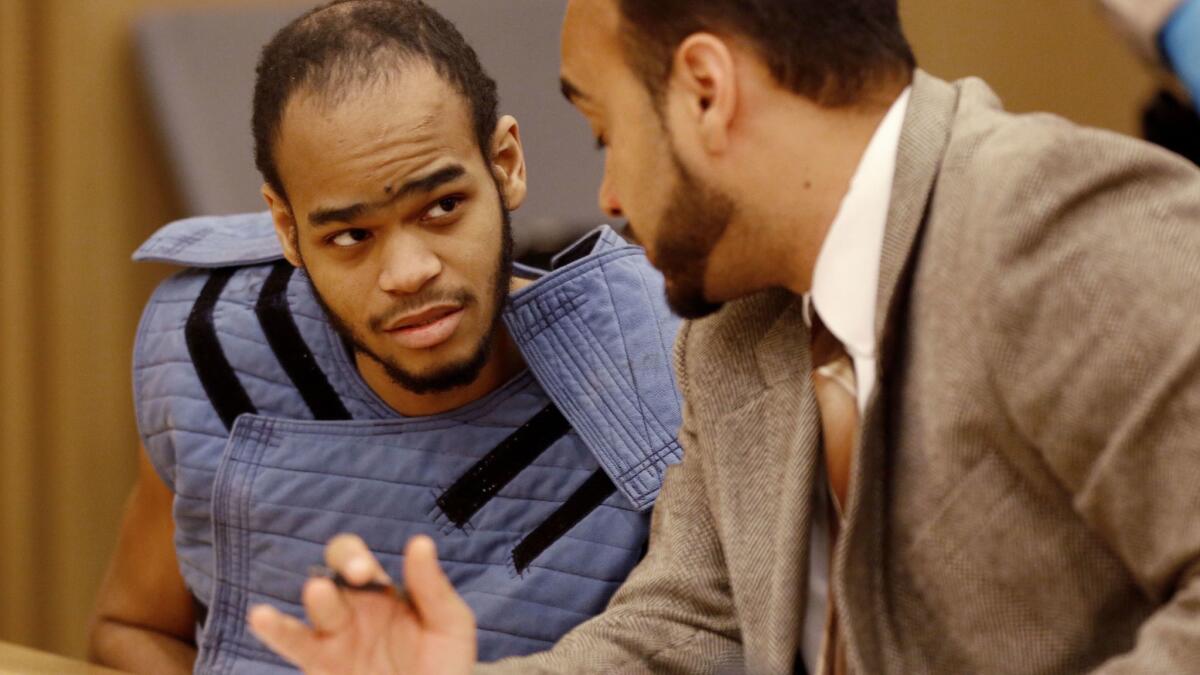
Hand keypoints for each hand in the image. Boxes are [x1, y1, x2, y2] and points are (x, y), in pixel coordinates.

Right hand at [248, 534, 476, 673]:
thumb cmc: (444, 668)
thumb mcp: (449, 627)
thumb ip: (432, 588)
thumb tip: (420, 542)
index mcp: (383, 591)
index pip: (358, 562)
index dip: (355, 559)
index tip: (364, 573)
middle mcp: (354, 608)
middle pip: (332, 570)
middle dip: (341, 564)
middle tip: (357, 574)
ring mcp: (334, 638)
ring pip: (316, 607)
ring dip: (318, 598)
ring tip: (320, 593)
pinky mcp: (321, 666)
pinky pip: (296, 646)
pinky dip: (276, 631)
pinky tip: (260, 617)